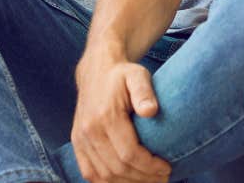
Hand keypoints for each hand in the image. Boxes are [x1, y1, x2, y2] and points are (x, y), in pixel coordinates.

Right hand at [72, 51, 170, 182]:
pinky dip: (108, 182)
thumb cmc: (122, 75)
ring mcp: (80, 139)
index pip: (128, 153)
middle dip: (143, 177)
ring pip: (104, 175)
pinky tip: (127, 180)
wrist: (96, 71)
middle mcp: (89, 131)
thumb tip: (151, 111)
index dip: (149, 166)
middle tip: (163, 178)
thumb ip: (144, 92)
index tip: (166, 167)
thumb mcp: (138, 76)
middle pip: (117, 168)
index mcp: (105, 116)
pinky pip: (90, 174)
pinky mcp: (77, 144)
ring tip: (149, 180)